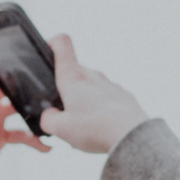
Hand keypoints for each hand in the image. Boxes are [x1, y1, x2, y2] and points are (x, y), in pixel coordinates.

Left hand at [0, 58, 49, 157]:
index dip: (4, 58)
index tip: (24, 53)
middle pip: (9, 84)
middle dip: (25, 82)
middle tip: (44, 81)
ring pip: (19, 108)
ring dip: (36, 112)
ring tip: (51, 113)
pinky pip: (21, 135)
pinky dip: (34, 141)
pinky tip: (47, 147)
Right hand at [40, 34, 148, 153]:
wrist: (131, 136)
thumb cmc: (94, 128)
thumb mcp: (60, 129)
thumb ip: (48, 119)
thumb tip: (50, 115)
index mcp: (73, 77)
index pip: (62, 43)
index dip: (52, 43)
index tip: (48, 53)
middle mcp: (92, 75)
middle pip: (74, 74)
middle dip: (66, 90)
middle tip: (64, 114)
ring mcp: (110, 84)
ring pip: (90, 88)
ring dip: (84, 102)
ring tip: (85, 127)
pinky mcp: (123, 96)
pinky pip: (106, 99)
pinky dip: (100, 111)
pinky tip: (101, 129)